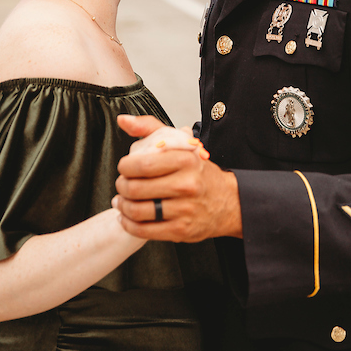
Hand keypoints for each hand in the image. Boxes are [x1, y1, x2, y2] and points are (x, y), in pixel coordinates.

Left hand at [115, 114, 242, 241]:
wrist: (228, 202)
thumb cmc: (199, 172)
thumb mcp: (181, 144)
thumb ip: (150, 129)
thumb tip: (123, 120)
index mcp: (185, 160)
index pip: (142, 164)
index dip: (125, 167)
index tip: (125, 167)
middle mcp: (186, 185)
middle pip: (136, 188)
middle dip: (121, 186)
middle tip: (122, 184)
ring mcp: (184, 210)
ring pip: (137, 211)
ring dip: (123, 206)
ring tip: (122, 201)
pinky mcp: (180, 230)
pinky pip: (144, 230)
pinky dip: (129, 224)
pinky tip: (128, 217)